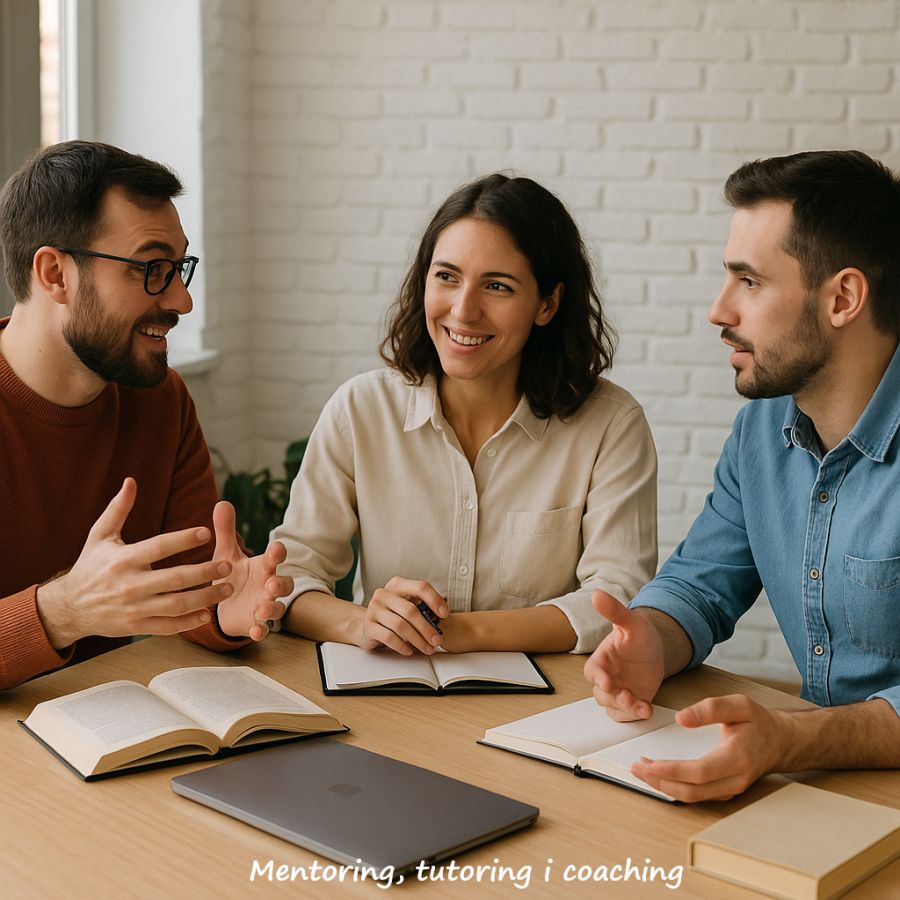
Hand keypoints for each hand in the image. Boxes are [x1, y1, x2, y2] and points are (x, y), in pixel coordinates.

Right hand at [36, 478, 233, 648]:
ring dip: (206, 597)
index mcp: (124, 559)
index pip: (159, 547)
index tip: (207, 533)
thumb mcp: (100, 536)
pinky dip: (188, 623)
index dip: (184, 539)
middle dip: (204, 572)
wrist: (69, 607)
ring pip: (177, 604)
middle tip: (228, 565)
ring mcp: (134, 608)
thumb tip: (131, 480)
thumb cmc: (90, 566)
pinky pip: (167, 626)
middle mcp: (130, 584)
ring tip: (228, 588)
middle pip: (175, 578)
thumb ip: (118, 509)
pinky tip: (208, 615)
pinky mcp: (137, 626)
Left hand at [209, 502, 293, 640]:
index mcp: (263, 567)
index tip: (276, 547)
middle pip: (285, 584)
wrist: (222, 605)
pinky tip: (255, 631)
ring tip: (262, 609)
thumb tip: (222, 502)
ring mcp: (263, 606)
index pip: (276, 557)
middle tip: (271, 583)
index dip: (278, 553)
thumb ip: (226, 531)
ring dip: (272, 608)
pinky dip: (261, 630)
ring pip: (277, 609)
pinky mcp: (254, 624)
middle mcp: (267, 586)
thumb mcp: (226, 553)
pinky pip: (263, 629)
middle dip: (281, 584)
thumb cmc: (230, 575)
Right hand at [360, 577, 447, 655]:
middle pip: (411, 610)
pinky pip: (389, 637)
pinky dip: (402, 646)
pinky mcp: (368, 626)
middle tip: (437, 640)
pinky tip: (409, 651)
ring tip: (427, 649)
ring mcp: (374, 609)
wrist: (366, 625)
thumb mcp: (408, 605)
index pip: (420, 587)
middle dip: (427, 628)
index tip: (445, 614)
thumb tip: (445, 608)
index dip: (435, 600)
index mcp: (397, 585)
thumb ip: (425, 606)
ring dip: (417, 640)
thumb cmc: (393, 615)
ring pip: (400, 625)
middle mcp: (384, 594)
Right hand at [583, 590, 664, 720]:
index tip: (607, 681)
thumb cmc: (639, 635)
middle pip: (601, 694)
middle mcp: (607, 678)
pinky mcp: (631, 701)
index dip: (597, 677)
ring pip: (612, 707)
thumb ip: (614, 611)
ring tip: (638, 705)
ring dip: (623, 709)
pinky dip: (635, 715)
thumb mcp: (630, 622)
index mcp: (602, 660)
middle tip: (626, 696)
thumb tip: (597, 594)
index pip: (592, 672)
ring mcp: (618, 691)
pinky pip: (627, 715)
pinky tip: (647, 709)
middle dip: (612, 698)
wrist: (656, 649)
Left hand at [631, 694, 783, 801]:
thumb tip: (681, 719)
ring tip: (641, 771)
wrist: (781, 742)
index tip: (647, 763)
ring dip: (664, 787)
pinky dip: (675, 788)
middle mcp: (734, 779)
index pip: (698, 772)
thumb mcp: (738, 705)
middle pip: (692, 791)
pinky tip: (659, 776)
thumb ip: (709, 709)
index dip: (670, 771)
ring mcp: (731, 789)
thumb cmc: (759, 722)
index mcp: (737, 758)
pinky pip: (697, 796)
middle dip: (660, 781)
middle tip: (636, 767)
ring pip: (693, 797)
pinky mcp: (726, 792)